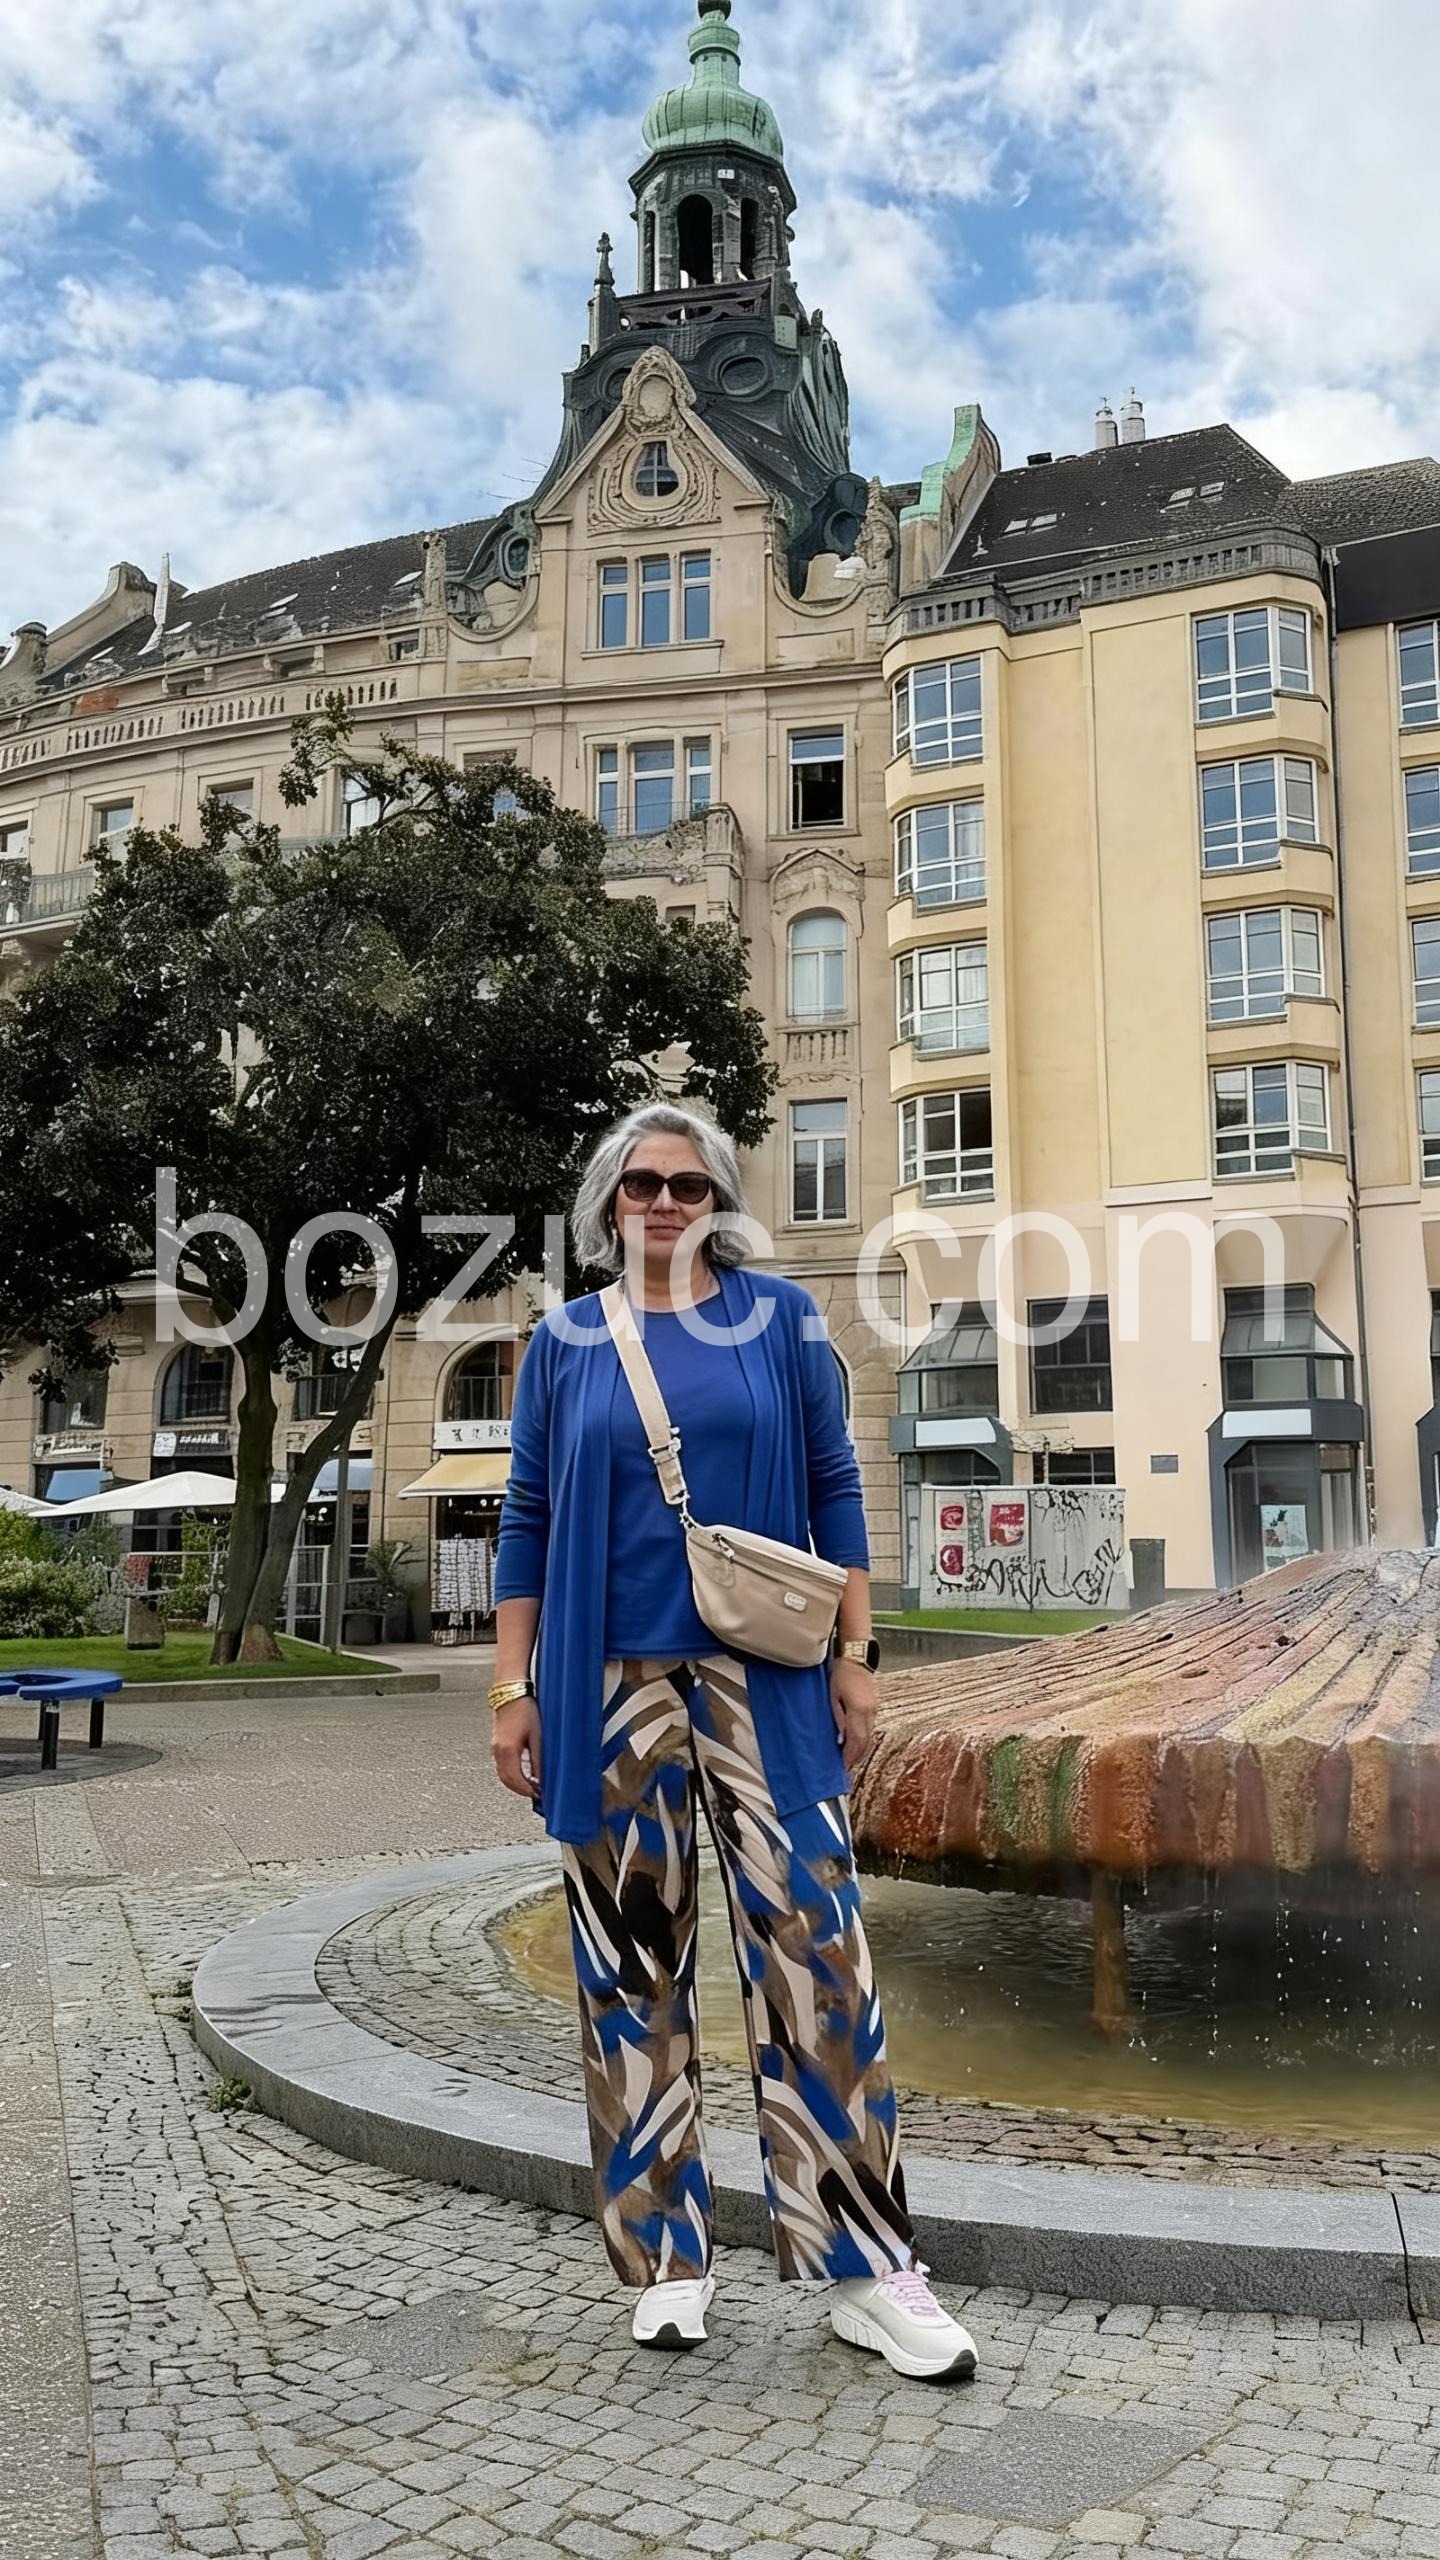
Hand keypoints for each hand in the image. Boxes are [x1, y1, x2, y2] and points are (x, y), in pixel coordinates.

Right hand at [491, 1694, 542, 1801]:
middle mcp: (498, 1750)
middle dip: (521, 1790)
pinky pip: (501, 1766)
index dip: (527, 1790)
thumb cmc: (524, 1708)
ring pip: (502, 1774)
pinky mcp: (496, 1743)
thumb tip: (541, 1778)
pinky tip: (523, 1773)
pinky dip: (511, 1774)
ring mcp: (495, 1747)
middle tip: (536, 1794)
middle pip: (506, 1780)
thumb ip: (538, 1759)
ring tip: (531, 1785)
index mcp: (508, 1750)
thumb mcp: (537, 1736)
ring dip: (515, 1783)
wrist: (510, 1692)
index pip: (516, 1780)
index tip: (539, 1795)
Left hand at [830, 1657, 878, 1773]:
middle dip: (856, 1756)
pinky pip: (870, 1727)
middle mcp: (870, 1712)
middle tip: (847, 1766)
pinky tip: (855, 1742)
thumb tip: (840, 1739)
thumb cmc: (842, 1674)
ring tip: (850, 1758)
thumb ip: (838, 1719)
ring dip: (860, 1748)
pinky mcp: (874, 1706)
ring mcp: (874, 1709)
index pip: (856, 1740)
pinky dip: (863, 1738)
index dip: (850, 1756)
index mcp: (858, 1710)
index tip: (843, 1766)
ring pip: (869, 1735)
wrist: (857, 1657)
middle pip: (865, 1741)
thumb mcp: (833, 1697)